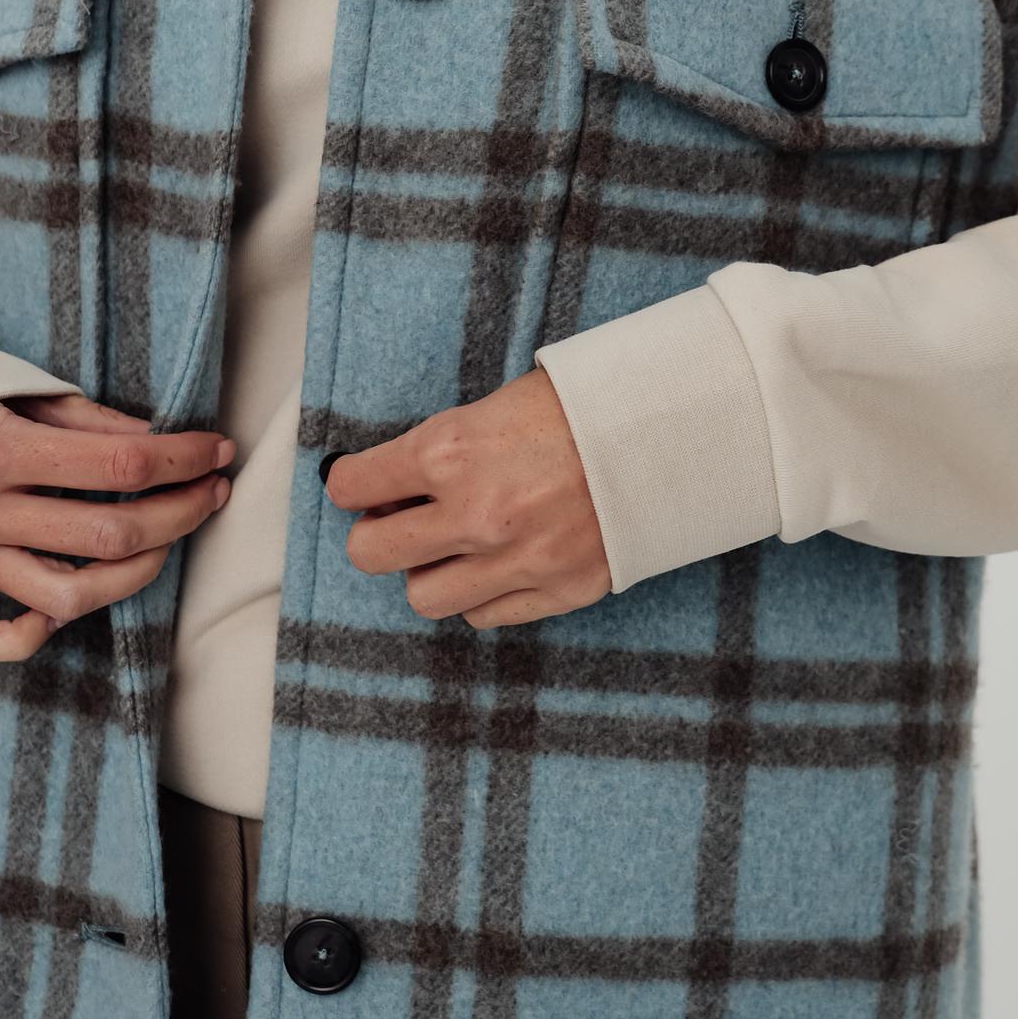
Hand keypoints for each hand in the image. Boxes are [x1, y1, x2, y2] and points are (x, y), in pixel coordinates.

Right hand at [0, 392, 234, 661]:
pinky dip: (28, 635)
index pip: (120, 464)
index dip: (183, 459)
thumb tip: (161, 443)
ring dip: (134, 574)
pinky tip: (68, 607)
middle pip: (109, 534)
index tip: (217, 451)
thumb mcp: (24, 391)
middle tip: (213, 493)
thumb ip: (93, 422)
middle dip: (181, 514)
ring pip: (67, 596)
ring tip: (166, 542)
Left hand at [324, 367, 609, 628]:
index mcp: (450, 451)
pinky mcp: (556, 589)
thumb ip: (444, 447)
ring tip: (450, 546)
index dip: (349, 485)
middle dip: (374, 534)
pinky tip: (495, 562)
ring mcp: (515, 559)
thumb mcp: (497, 404)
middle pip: (372, 553)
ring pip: (423, 596)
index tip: (357, 486)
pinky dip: (479, 593)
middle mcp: (474, 512)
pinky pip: (483, 614)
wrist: (668, 431)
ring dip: (427, 571)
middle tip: (394, 520)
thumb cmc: (584, 404)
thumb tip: (396, 480)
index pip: (354, 486)